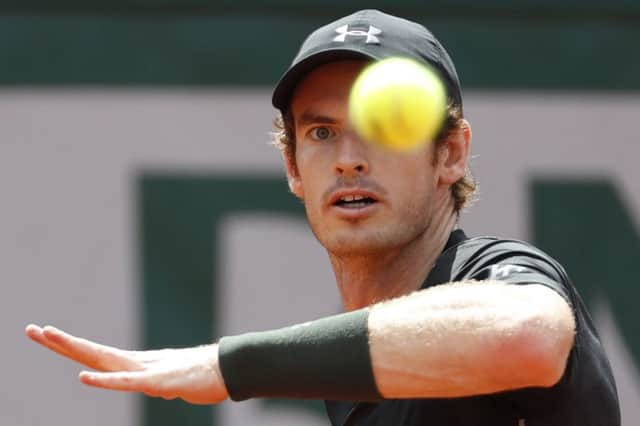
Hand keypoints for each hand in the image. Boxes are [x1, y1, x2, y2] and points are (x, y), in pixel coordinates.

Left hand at [25, 324, 228, 403]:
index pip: (96, 353)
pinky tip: (84, 377)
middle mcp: (136, 362)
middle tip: (32, 329)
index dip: (70, 345)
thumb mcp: (169, 382)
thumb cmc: (201, 376)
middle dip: (61, 342)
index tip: (46, 334)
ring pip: (104, 359)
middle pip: (92, 351)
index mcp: (136, 363)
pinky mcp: (158, 382)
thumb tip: (147, 384)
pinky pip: (127, 382)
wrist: (228, 369)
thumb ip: (154, 381)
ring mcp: (146, 370)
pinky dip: (105, 380)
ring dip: (75, 349)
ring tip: (49, 336)